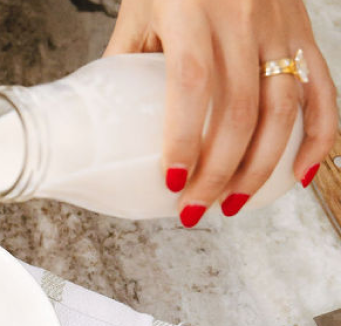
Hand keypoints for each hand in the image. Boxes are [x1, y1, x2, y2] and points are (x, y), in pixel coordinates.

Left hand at [106, 0, 336, 226]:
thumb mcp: (139, 12)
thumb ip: (124, 62)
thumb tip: (103, 122)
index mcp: (190, 11)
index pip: (191, 82)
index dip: (183, 138)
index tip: (170, 181)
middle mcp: (241, 19)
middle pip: (239, 110)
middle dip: (218, 172)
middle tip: (195, 209)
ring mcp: (279, 27)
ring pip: (282, 110)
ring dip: (260, 168)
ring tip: (233, 204)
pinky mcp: (304, 33)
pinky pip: (322, 92)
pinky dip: (318, 139)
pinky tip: (297, 176)